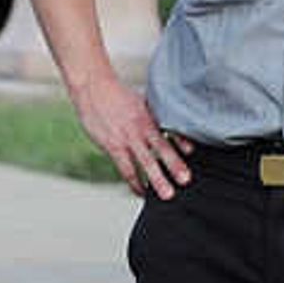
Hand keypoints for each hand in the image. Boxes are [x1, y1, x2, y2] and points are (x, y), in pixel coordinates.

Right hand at [82, 81, 188, 196]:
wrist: (92, 88)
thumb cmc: (116, 95)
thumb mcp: (141, 101)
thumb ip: (155, 115)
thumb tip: (171, 127)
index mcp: (150, 115)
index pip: (169, 128)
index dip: (181, 140)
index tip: (191, 151)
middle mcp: (141, 128)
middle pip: (161, 148)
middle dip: (174, 165)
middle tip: (185, 180)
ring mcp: (127, 138)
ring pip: (145, 162)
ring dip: (156, 179)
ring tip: (166, 194)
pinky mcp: (112, 146)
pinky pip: (126, 169)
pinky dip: (135, 182)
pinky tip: (141, 192)